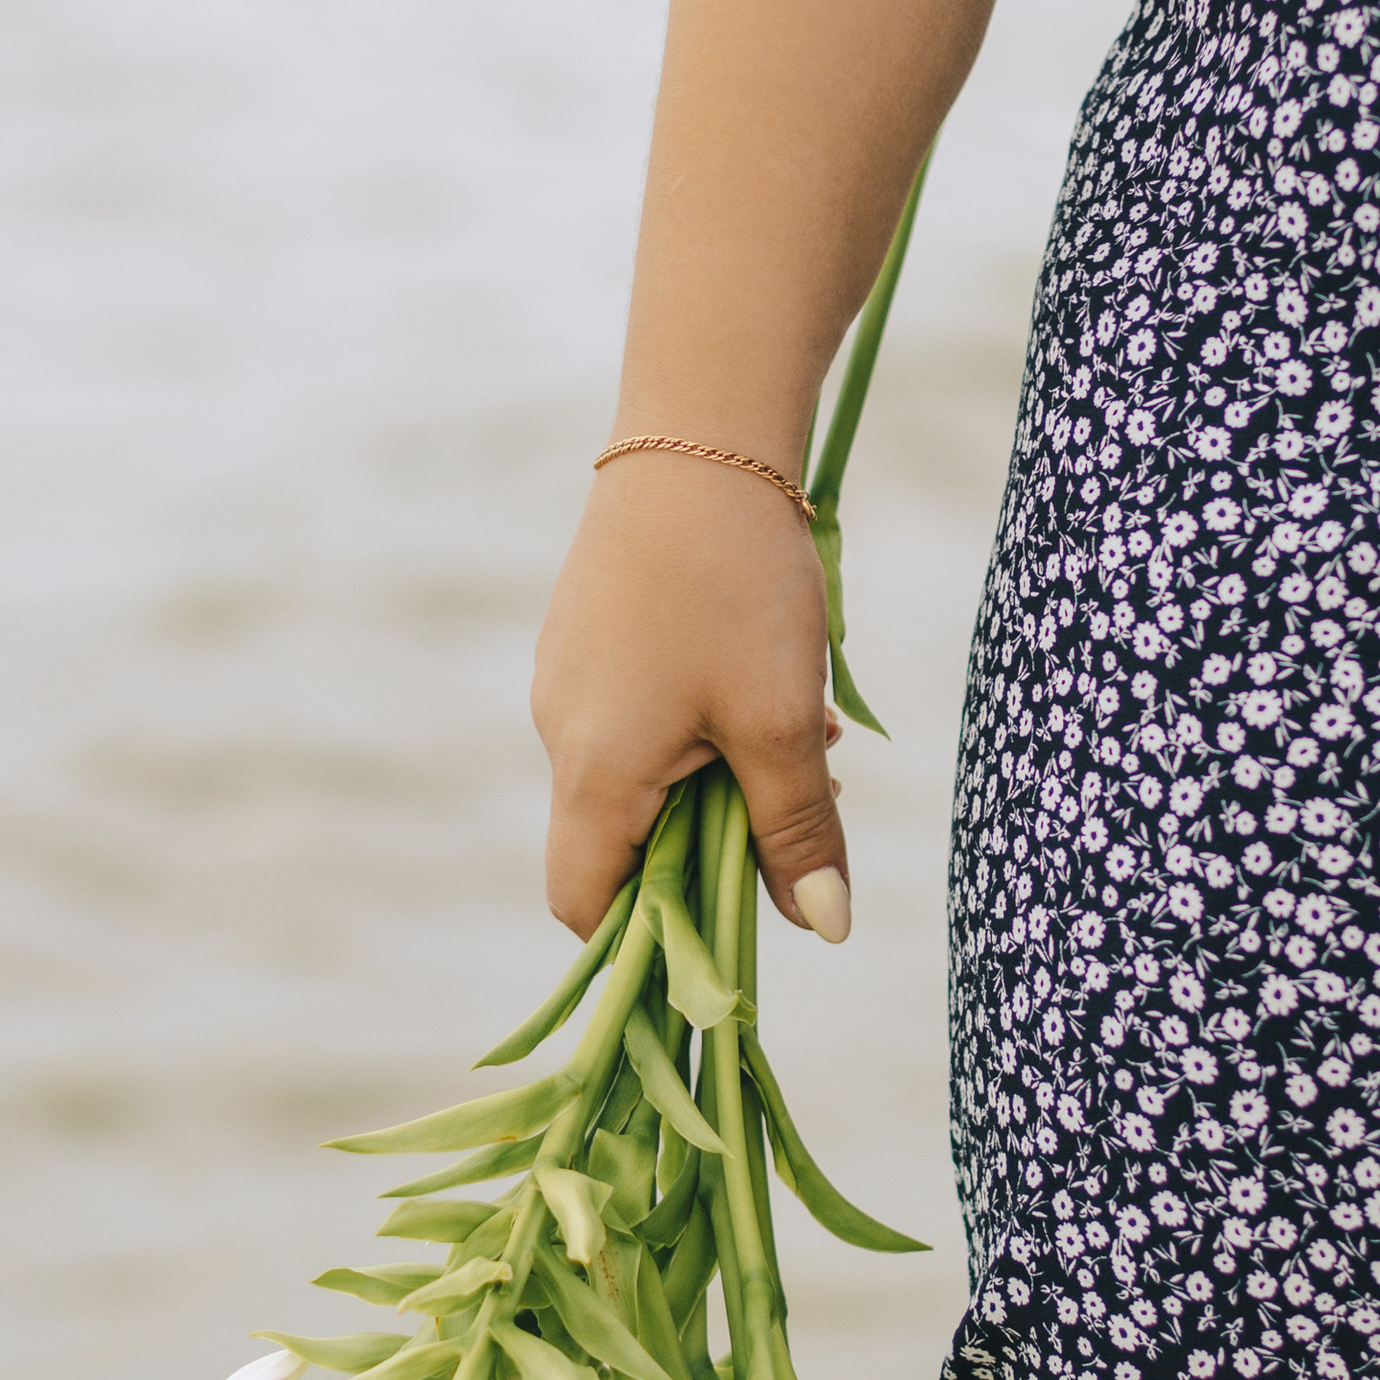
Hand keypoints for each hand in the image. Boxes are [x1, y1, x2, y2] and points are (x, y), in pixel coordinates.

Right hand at [531, 455, 851, 941]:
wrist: (698, 438)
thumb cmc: (738, 586)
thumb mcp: (781, 721)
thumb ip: (797, 831)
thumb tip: (821, 930)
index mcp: (592, 770)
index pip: (583, 905)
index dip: (645, 941)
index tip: (725, 932)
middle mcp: (558, 731)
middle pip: (620, 841)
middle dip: (711, 843)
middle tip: (799, 805)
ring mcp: (566, 678)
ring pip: (638, 772)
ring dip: (717, 775)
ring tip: (799, 724)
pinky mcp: (586, 635)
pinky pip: (637, 715)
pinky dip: (700, 723)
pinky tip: (764, 671)